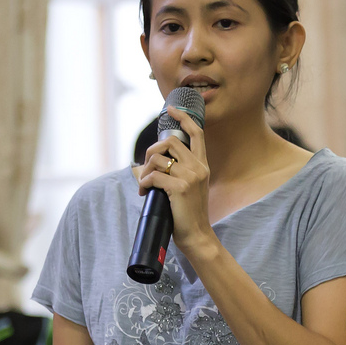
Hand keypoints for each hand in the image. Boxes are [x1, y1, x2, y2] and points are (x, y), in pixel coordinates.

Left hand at [133, 103, 215, 262]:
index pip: (197, 133)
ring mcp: (190, 176)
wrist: (197, 235)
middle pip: (170, 141)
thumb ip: (173, 173)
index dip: (183, 117)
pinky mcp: (180, 187)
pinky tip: (145, 192)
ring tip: (145, 185)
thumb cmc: (188, 214)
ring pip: (158, 158)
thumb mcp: (186, 189)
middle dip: (151, 151)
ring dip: (145, 170)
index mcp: (202, 165)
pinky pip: (153, 175)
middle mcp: (198, 167)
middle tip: (146, 167)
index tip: (170, 109)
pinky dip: (144, 182)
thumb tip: (143, 165)